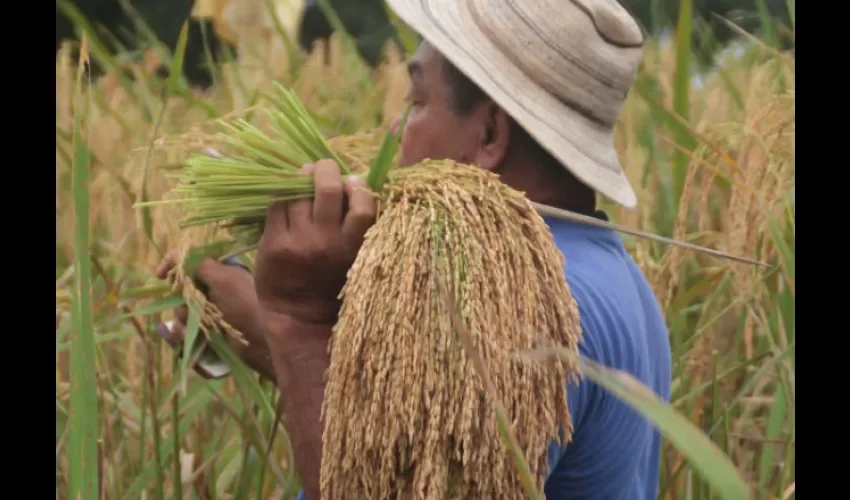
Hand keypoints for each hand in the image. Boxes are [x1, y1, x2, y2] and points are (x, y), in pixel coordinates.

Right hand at [155, 252, 274, 380]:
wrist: (262, 340)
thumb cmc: (245, 303)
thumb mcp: (224, 278)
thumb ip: (202, 266)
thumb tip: (185, 264)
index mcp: (224, 272)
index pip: (194, 261)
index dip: (175, 264)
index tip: (160, 274)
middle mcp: (218, 289)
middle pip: (185, 287)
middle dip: (178, 296)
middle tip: (184, 303)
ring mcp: (215, 311)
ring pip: (184, 310)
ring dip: (181, 316)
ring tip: (186, 324)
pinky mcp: (212, 332)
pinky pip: (188, 330)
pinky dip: (182, 332)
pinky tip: (183, 335)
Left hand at [254, 160, 376, 326]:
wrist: (299, 315)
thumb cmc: (332, 280)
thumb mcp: (355, 258)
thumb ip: (357, 226)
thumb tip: (353, 180)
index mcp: (353, 247)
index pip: (364, 205)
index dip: (359, 187)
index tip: (352, 182)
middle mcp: (327, 243)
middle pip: (328, 190)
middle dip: (326, 169)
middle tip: (324, 167)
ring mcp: (298, 242)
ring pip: (299, 193)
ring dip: (302, 178)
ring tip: (304, 178)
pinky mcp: (274, 244)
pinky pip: (276, 205)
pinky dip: (282, 195)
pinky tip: (287, 196)